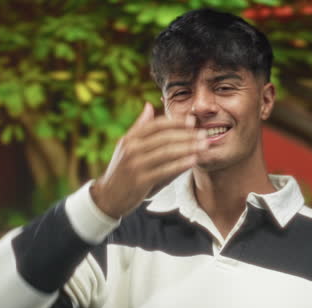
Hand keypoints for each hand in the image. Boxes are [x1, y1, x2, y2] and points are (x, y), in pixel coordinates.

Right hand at [91, 103, 206, 218]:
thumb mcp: (127, 146)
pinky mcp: (141, 181)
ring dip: (188, 148)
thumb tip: (149, 105)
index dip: (176, 122)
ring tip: (204, 146)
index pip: (156, 124)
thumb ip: (139, 127)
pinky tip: (193, 160)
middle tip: (204, 134)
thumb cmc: (122, 170)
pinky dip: (181, 164)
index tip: (192, 121)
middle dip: (187, 135)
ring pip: (167, 152)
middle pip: (164, 137)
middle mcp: (131, 149)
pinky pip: (165, 170)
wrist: (107, 197)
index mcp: (130, 138)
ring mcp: (135, 165)